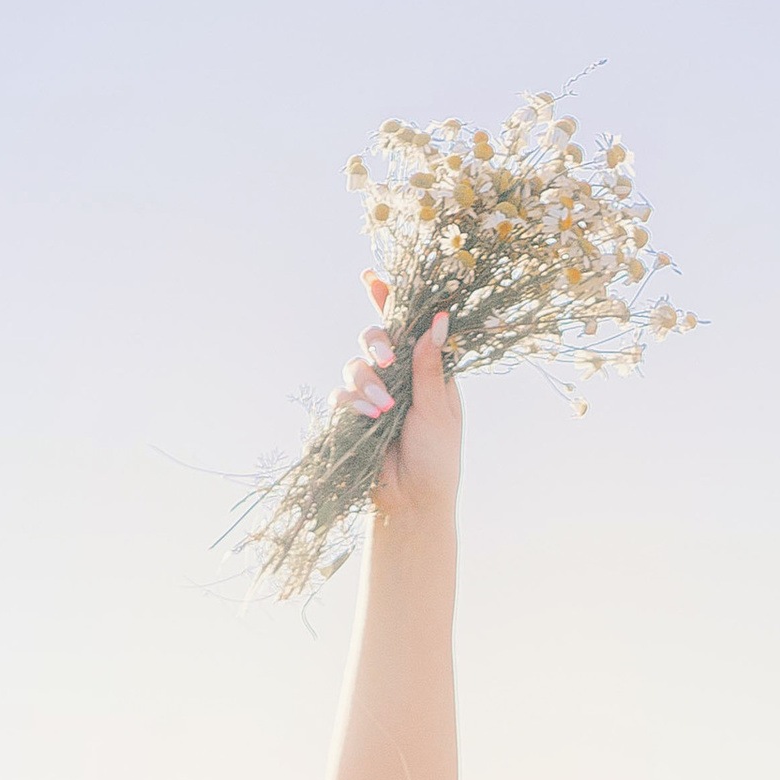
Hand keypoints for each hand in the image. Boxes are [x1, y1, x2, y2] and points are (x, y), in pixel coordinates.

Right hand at [339, 272, 460, 529]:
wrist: (412, 501)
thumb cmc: (437, 458)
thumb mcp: (439, 409)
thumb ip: (429, 366)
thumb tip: (438, 319)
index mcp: (426, 370)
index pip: (408, 328)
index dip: (390, 301)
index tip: (372, 278)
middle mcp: (397, 377)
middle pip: (374, 338)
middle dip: (375, 342)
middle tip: (385, 359)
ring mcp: (373, 396)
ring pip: (354, 365)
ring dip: (366, 382)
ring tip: (383, 409)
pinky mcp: (353, 417)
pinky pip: (340, 395)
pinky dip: (351, 403)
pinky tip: (368, 418)